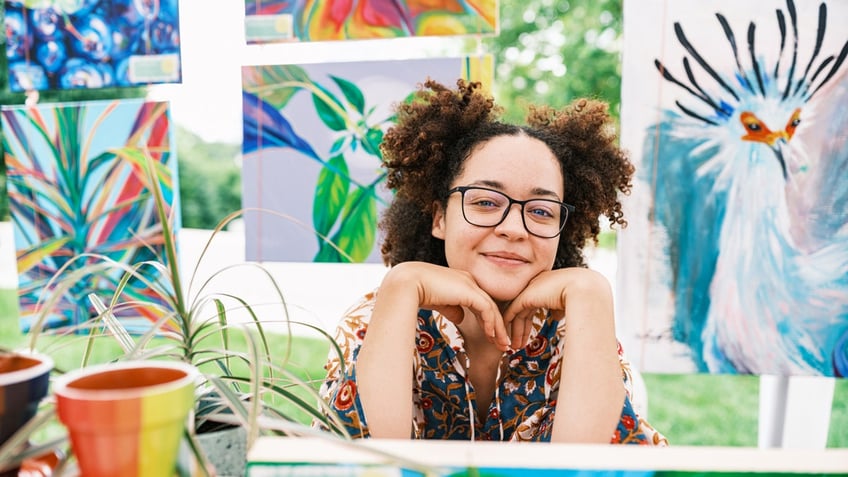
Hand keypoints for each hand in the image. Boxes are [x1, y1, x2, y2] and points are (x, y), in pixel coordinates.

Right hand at [382, 261, 510, 349]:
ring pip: (491, 308)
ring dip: (498, 328)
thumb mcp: (439, 302)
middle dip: (497, 326)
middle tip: (503, 344)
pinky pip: (487, 309)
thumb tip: (460, 317)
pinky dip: (491, 324)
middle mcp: (468, 280)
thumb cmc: (416, 292)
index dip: (486, 320)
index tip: (491, 337)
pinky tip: (492, 336)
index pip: (479, 302)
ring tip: (503, 345)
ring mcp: (470, 284)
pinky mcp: (470, 291)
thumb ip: (451, 308)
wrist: (407, 283)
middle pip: (489, 305)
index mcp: (460, 281)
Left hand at [502, 267, 613, 348]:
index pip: (533, 305)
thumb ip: (559, 307)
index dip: (529, 321)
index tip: (528, 336)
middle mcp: (535, 285)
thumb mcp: (569, 302)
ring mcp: (529, 289)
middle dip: (521, 328)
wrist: (584, 289)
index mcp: (546, 285)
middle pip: (524, 310)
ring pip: (517, 313)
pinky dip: (509, 325)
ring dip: (516, 331)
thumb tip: (556, 315)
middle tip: (518, 344)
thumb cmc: (582, 296)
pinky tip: (508, 336)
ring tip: (515, 347)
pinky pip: (512, 312)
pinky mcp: (524, 296)